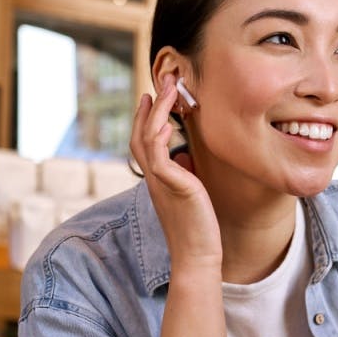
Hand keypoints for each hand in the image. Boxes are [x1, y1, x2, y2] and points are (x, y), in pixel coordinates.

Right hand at [129, 75, 221, 271]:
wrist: (197, 256)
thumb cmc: (197, 228)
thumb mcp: (189, 193)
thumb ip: (183, 173)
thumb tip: (184, 157)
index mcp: (157, 179)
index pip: (144, 142)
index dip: (145, 117)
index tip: (152, 95)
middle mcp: (154, 178)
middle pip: (140, 134)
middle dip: (151, 105)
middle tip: (162, 80)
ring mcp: (160, 183)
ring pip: (148, 139)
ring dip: (157, 111)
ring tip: (167, 88)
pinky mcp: (173, 188)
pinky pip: (158, 158)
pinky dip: (159, 137)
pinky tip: (166, 122)